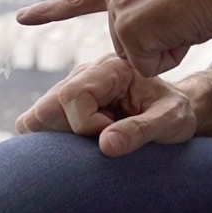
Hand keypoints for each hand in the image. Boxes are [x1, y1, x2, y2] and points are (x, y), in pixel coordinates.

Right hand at [16, 54, 195, 156]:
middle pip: (47, 106)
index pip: (74, 95)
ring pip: (36, 118)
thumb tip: (106, 144)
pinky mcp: (63, 107)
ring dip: (58, 139)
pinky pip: (36, 124)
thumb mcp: (172, 121)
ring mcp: (72, 89)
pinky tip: (78, 145)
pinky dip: (49, 140)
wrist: (174, 112)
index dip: (87, 124)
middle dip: (68, 134)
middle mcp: (87, 73)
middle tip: (98, 142)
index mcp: (113, 68)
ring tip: (92, 142)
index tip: (112, 136)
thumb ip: (142, 130)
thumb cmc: (176, 113)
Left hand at [17, 0, 211, 76]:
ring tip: (189, 18)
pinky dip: (171, 57)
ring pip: (137, 58)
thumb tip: (142, 34)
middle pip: (125, 43)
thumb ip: (148, 3)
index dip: (50, 11)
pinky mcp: (129, 28)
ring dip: (167, 49)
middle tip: (186, 16)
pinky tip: (186, 28)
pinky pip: (148, 67)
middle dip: (158, 44)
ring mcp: (119, 8)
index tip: (21, 18)